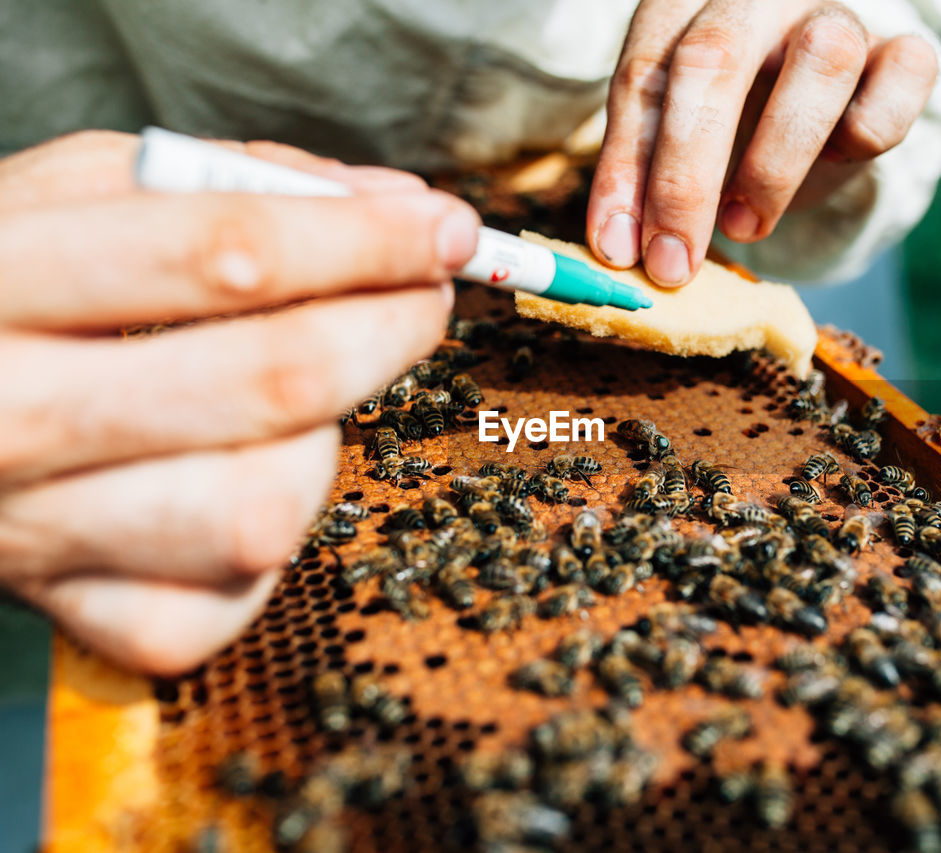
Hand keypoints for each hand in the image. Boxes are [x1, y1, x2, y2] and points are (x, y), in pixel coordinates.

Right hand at [0, 131, 478, 673]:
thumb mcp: (75, 194)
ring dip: (320, 442)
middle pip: (271, 382)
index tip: (444, 226)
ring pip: (262, 509)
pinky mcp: (74, 616)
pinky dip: (267, 539)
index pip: (223, 253)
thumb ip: (232, 181)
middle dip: (389, 326)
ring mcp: (34, 536)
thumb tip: (396, 204)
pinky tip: (234, 478)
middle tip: (427, 293)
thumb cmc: (1, 283)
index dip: (362, 237)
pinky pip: (226, 598)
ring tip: (294, 399)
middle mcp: (3, 420)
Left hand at [587, 0, 938, 284]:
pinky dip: (864, 136)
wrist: (830, 106)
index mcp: (688, 4)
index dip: (625, 167)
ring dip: (772, 165)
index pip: (644, 76)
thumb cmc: (738, 123)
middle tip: (671, 262)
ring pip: (819, 61)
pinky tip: (836, 163)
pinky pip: (896, 87)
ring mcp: (836, 15)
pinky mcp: (902, 53)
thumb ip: (646, 176)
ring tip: (743, 226)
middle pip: (714, 60)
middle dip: (685, 177)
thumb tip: (619, 249)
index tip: (617, 247)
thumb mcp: (680, 140)